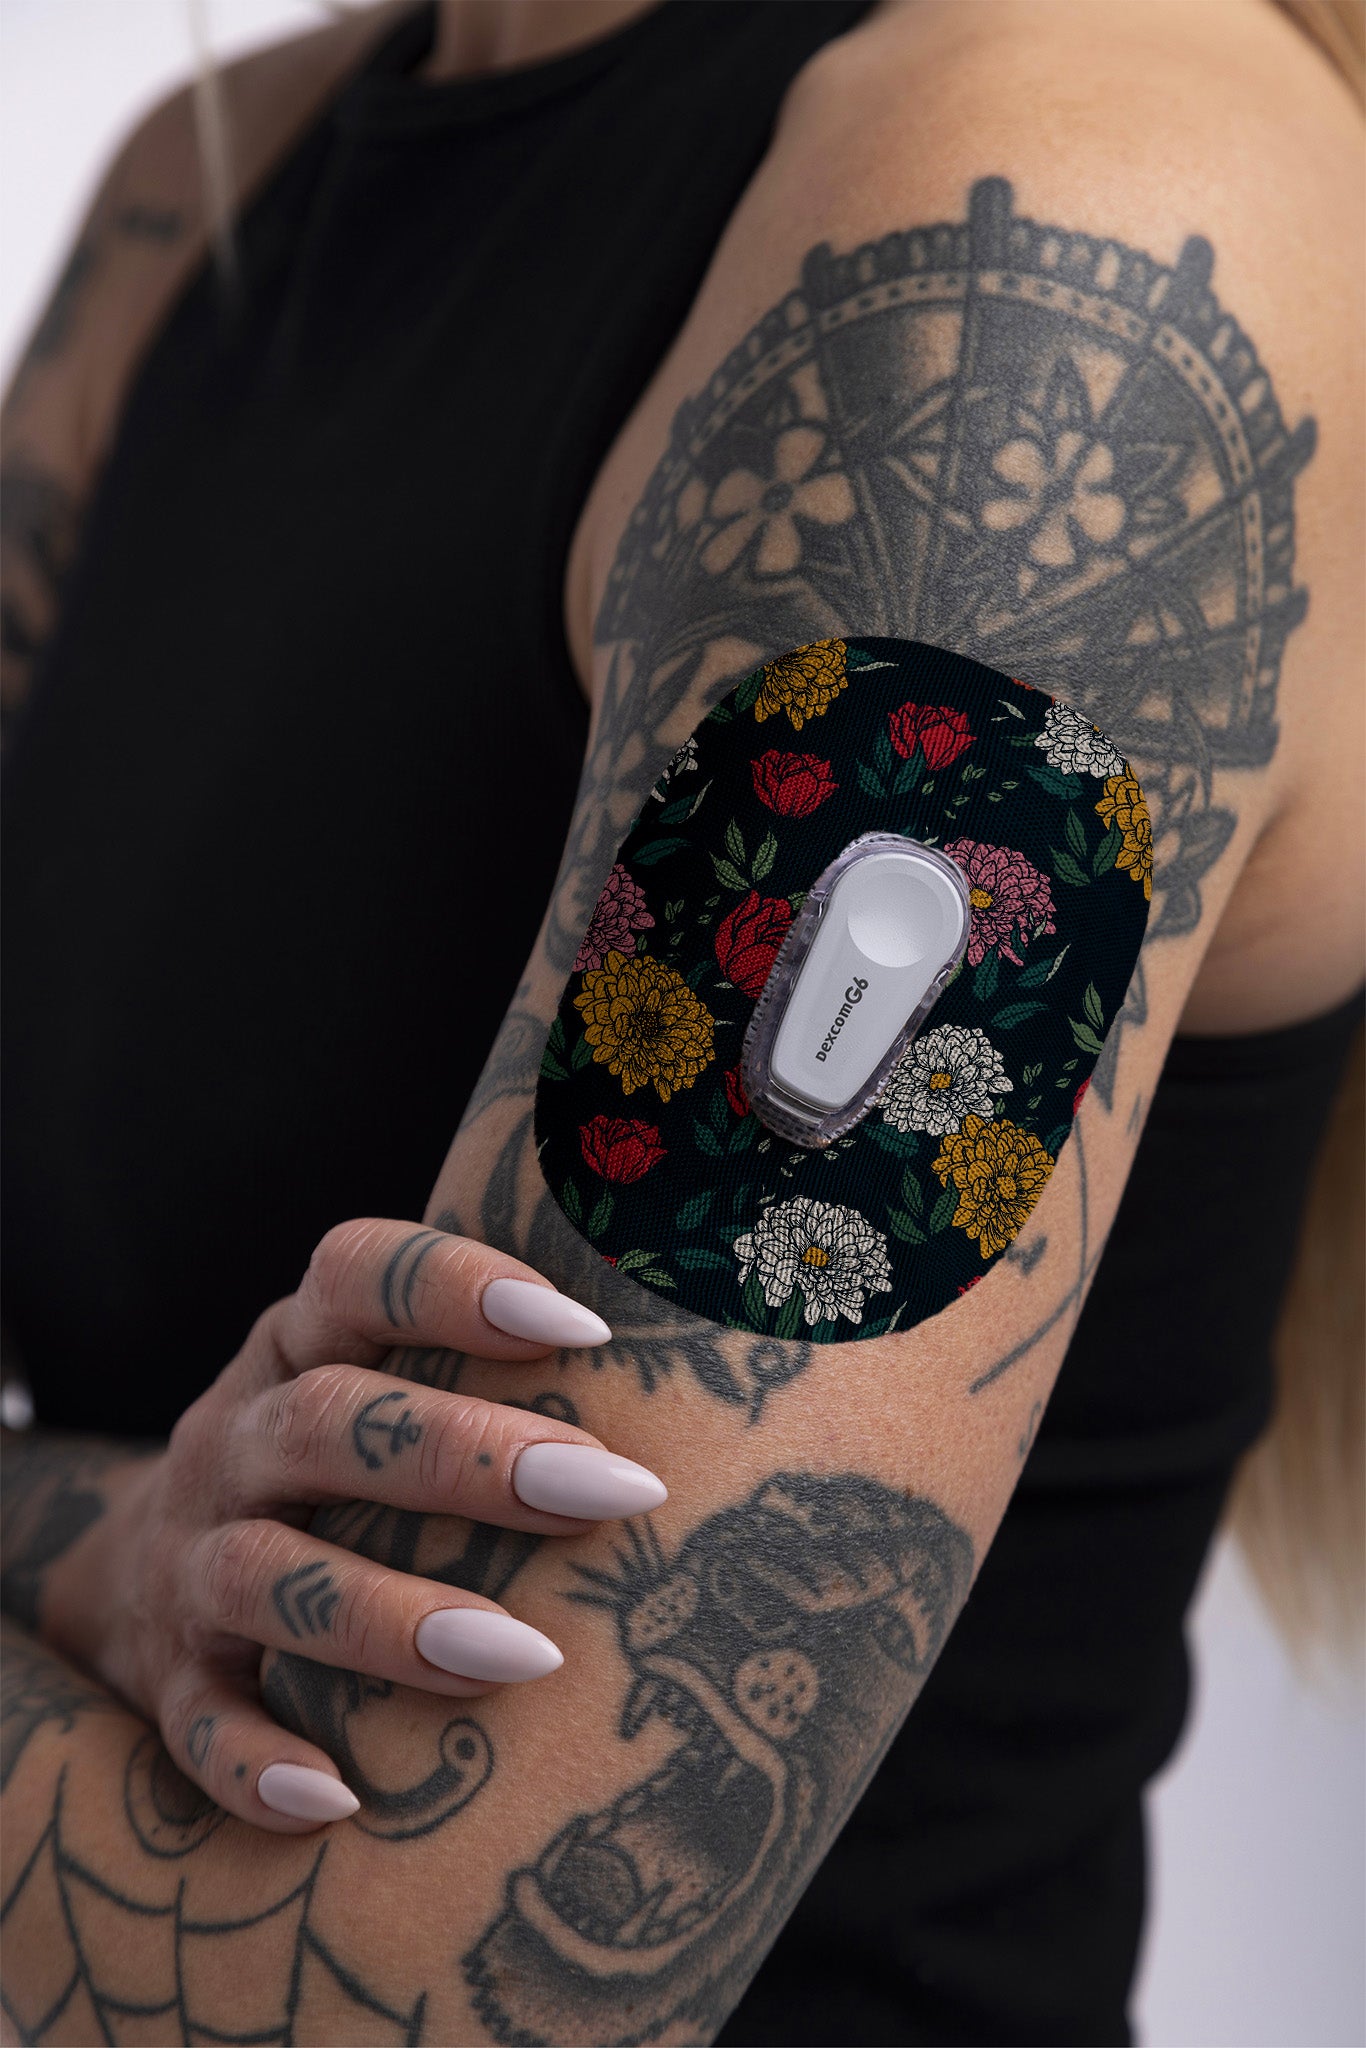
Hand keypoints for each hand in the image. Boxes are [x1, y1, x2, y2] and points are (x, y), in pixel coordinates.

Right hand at [39, 1219, 659, 1831]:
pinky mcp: (165, 1678)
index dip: (454, 1288)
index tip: (584, 1328)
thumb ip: (479, 1358)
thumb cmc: (325, 1462)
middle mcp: (234, 1440)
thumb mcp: (368, 1377)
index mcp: (295, 1344)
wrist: (131, 1567)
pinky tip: (340, 1800)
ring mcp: (188, 1558)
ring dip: (391, 1618)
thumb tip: (703, 1353)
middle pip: (328, 1424)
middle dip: (467, 1457)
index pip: (355, 1276)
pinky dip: (257, 1761)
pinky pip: (196, 1723)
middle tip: (612, 1494)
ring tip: (525, 1659)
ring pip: (266, 1574)